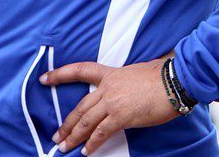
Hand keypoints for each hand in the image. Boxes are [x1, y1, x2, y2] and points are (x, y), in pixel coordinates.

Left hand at [40, 58, 180, 154]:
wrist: (174, 81)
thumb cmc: (161, 76)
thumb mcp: (135, 73)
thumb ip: (122, 83)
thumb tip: (120, 94)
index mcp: (110, 73)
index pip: (79, 71)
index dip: (60, 74)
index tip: (44, 79)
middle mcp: (107, 87)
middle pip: (80, 107)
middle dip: (66, 123)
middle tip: (56, 135)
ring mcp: (113, 101)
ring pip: (86, 121)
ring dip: (74, 136)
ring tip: (64, 146)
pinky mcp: (122, 116)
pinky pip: (101, 132)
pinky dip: (92, 143)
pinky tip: (86, 151)